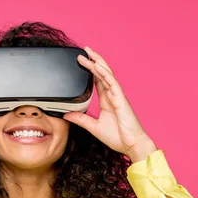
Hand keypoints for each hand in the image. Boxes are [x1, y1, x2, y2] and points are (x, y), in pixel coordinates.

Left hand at [63, 46, 156, 160]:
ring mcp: (117, 95)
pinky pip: (111, 82)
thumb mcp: (93, 127)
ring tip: (88, 53)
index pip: (97, 81)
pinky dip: (103, 72)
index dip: (91, 70)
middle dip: (93, 61)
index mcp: (107, 101)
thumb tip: (66, 115)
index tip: (81, 62)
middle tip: (83, 51)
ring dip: (97, 62)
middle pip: (102, 73)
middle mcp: (112, 95)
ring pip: (106, 74)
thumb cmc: (118, 137)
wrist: (131, 145)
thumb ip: (80, 119)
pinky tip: (96, 65)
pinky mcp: (120, 99)